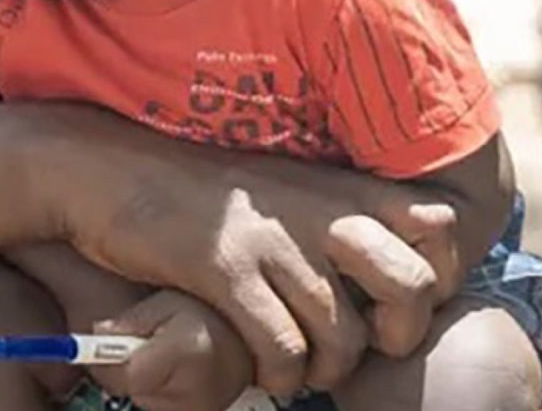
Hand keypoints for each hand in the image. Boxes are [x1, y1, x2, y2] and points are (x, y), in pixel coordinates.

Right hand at [59, 119, 459, 397]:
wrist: (102, 166)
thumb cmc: (192, 191)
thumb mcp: (277, 186)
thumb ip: (329, 215)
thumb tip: (375, 272)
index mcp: (337, 185)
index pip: (439, 227)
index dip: (436, 278)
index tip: (392, 301)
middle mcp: (319, 209)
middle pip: (414, 287)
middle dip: (394, 335)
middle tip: (354, 344)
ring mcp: (274, 239)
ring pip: (345, 339)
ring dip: (323, 371)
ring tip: (295, 367)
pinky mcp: (226, 269)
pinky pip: (282, 350)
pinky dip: (276, 375)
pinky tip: (256, 366)